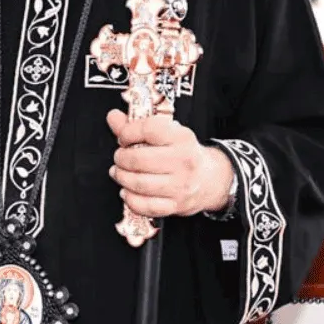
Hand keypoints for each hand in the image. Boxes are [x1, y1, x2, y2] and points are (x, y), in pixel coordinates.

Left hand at [105, 111, 233, 218]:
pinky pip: (146, 206)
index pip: (148, 129)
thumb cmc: (182, 153)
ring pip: (139, 183)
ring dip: (122, 178)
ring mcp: (181, 185)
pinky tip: (127, 191)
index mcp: (181, 137)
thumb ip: (135, 125)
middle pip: (139, 159)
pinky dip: (130, 199)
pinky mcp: (177, 205)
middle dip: (121, 158)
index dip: (127, 133)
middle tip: (119, 157)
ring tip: (119, 173)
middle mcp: (184, 161)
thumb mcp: (165, 133)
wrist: (210, 178)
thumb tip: (113, 117)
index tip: (123, 138)